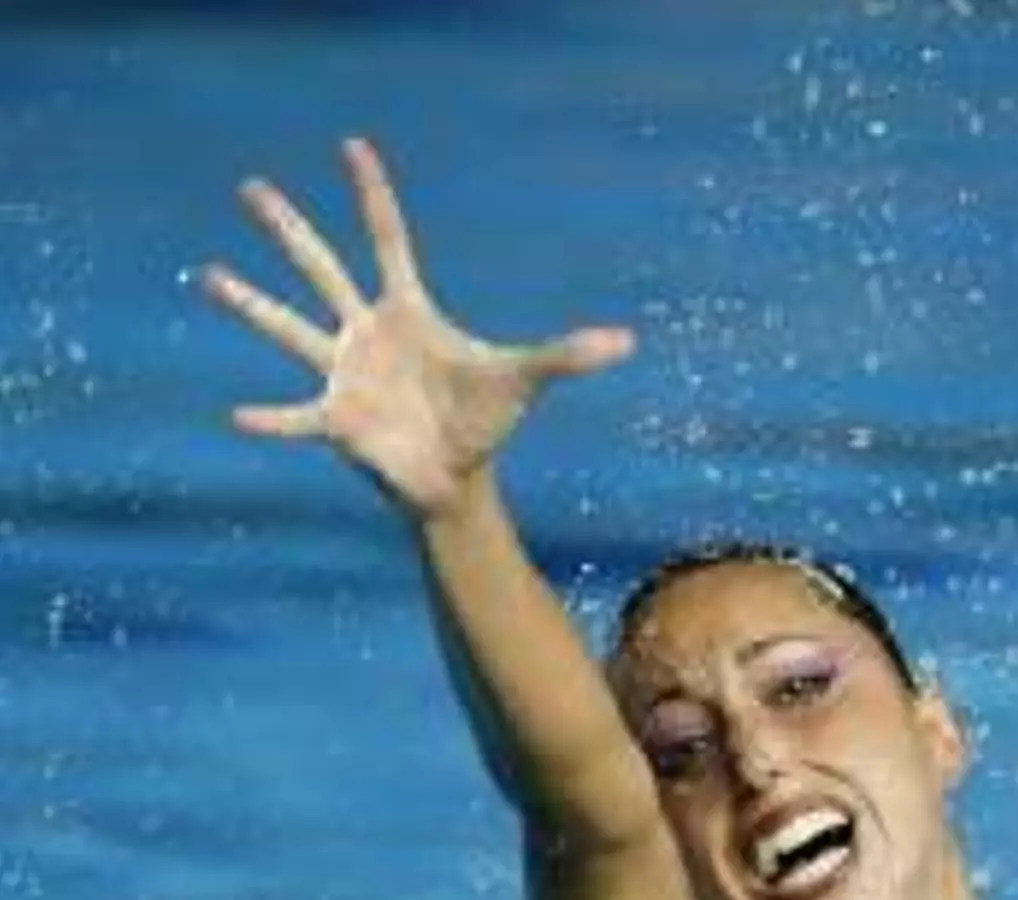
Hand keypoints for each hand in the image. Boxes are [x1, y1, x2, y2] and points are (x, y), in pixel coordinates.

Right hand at [200, 138, 633, 515]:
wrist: (457, 476)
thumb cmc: (484, 418)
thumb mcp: (526, 379)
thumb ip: (568, 356)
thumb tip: (628, 342)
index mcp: (409, 310)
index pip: (387, 240)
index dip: (372, 195)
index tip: (352, 146)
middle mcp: (366, 332)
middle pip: (321, 270)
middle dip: (289, 230)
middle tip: (251, 187)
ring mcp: (345, 374)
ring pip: (289, 330)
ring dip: (251, 306)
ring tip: (208, 272)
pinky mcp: (336, 420)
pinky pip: (295, 415)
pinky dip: (271, 417)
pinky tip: (237, 412)